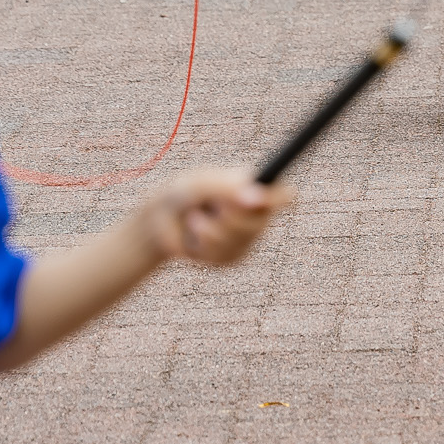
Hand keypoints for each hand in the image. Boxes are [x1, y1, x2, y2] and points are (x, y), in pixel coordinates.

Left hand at [140, 168, 294, 266]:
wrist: (160, 223)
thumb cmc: (182, 195)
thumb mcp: (200, 185)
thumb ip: (228, 188)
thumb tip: (257, 197)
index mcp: (254, 187)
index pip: (284, 194)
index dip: (278, 198)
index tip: (257, 200)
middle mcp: (256, 213)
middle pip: (261, 223)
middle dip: (231, 219)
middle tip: (213, 209)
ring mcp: (247, 237)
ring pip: (240, 241)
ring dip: (211, 231)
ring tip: (195, 221)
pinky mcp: (234, 257)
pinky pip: (226, 257)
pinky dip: (205, 248)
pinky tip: (196, 239)